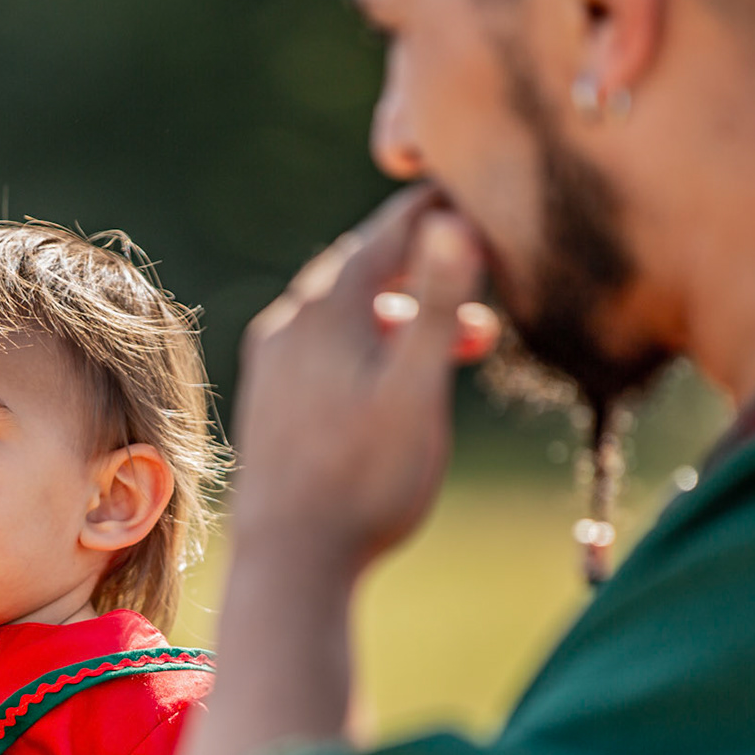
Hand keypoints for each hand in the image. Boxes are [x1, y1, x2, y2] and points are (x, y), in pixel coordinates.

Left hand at [229, 185, 491, 575]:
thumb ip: (435, 305)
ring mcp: (273, 363)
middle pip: (366, 268)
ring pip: (346, 311)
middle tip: (485, 276)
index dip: (439, 211)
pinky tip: (393, 379)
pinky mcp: (269, 399)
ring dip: (404, 314)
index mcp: (328, 310)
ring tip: (458, 345)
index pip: (390, 232)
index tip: (476, 193)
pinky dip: (370, 343)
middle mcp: (289, 324)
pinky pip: (325, 346)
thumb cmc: (364, 481)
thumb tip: (452, 221)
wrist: (289, 562)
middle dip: (428, 266)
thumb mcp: (416, 391)